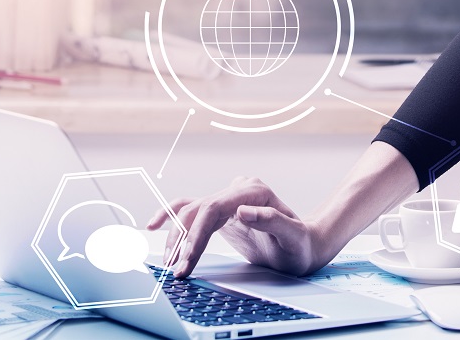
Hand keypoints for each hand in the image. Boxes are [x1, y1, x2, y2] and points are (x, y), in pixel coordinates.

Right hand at [146, 176, 327, 277]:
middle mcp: (237, 190)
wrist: (304, 246)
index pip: (213, 209)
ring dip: (175, 234)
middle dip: (183, 241)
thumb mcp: (294, 236)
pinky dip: (172, 217)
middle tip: (176, 270)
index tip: (186, 261)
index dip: (196, 235)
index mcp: (253, 191)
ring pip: (190, 210)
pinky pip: (191, 210)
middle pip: (198, 210)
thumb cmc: (301, 244)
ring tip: (168, 261)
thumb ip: (272, 221)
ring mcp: (227, 199)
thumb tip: (241, 211)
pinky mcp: (220, 211)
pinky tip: (155, 225)